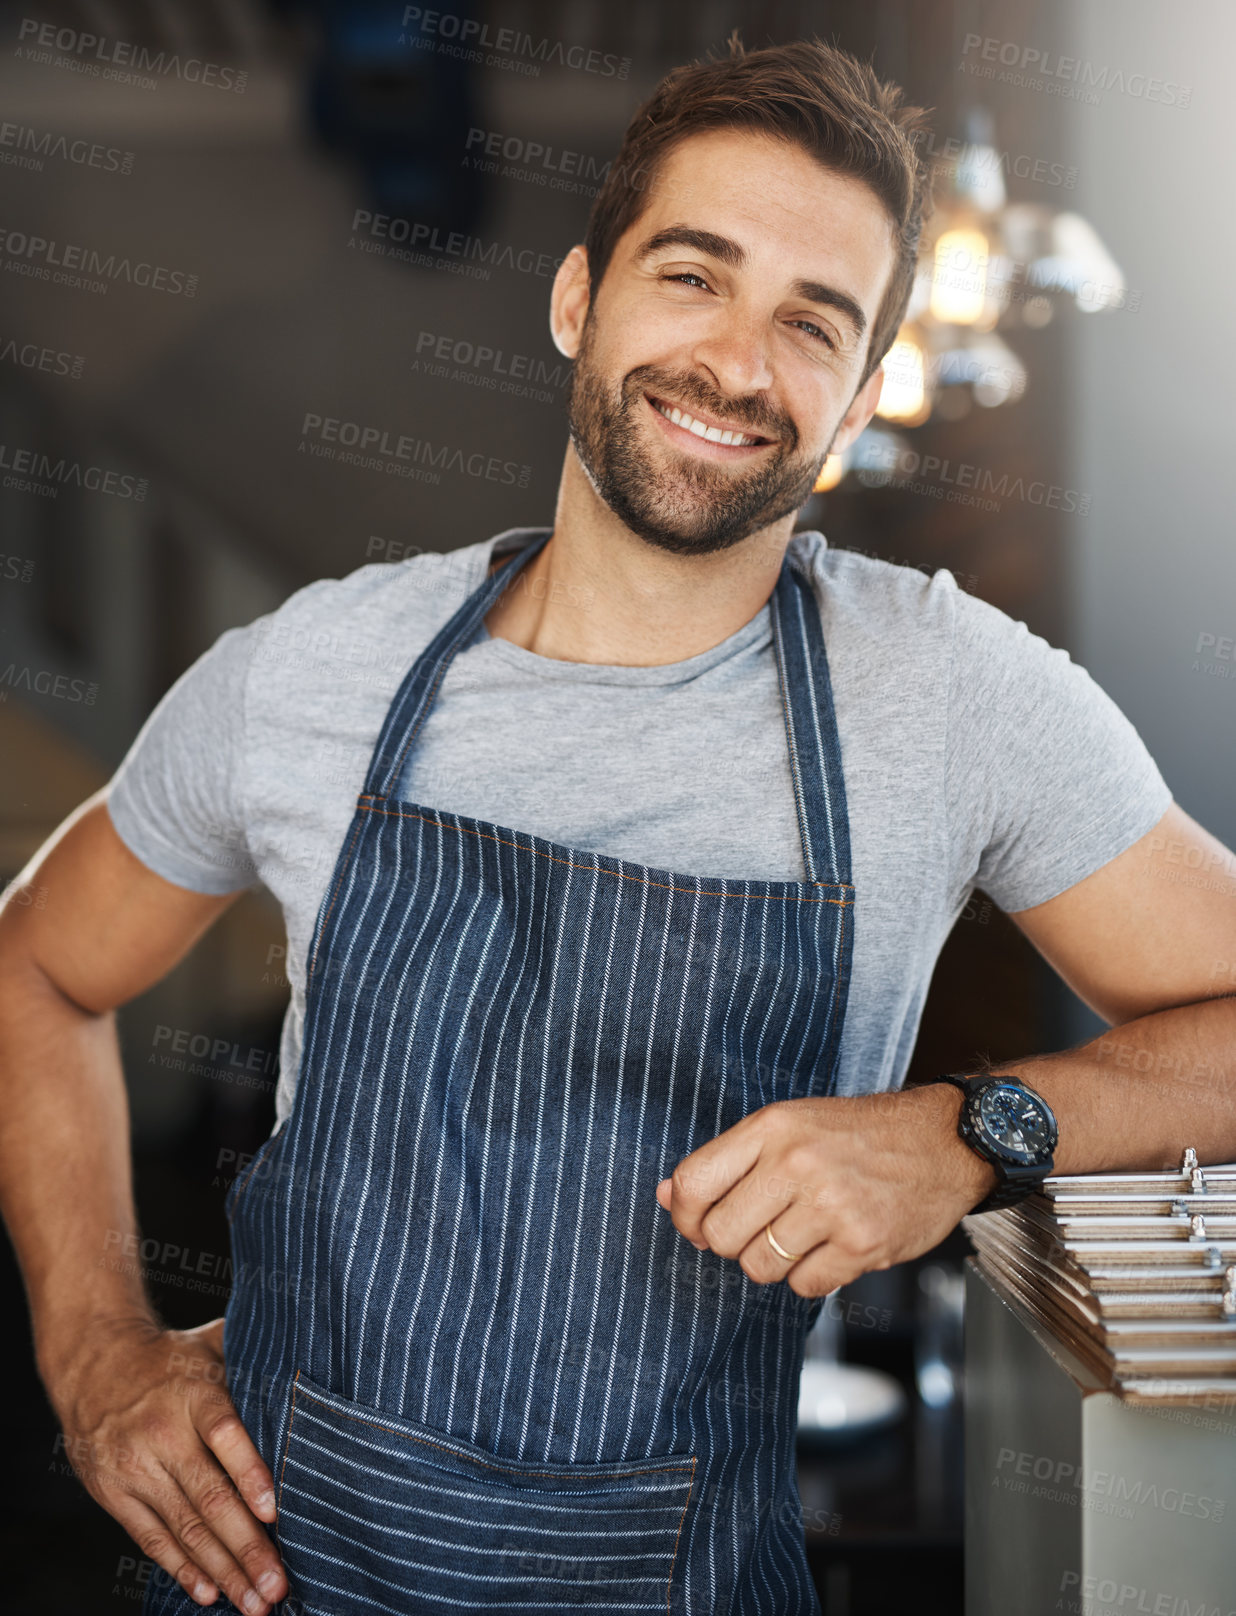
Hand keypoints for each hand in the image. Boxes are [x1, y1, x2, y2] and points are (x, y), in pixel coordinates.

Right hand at [42, 1314, 287, 1611]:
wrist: (94, 1365)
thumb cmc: (171, 1359)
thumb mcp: (212, 1343)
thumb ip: (255, 1356)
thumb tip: (313, 1351)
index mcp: (195, 1396)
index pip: (226, 1434)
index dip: (250, 1474)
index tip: (275, 1512)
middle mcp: (164, 1435)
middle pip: (209, 1498)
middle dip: (247, 1547)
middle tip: (277, 1584)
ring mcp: (136, 1469)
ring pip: (184, 1528)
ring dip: (222, 1570)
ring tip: (253, 1601)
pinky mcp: (114, 1495)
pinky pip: (151, 1538)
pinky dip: (181, 1568)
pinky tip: (208, 1591)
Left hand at [654, 1086, 996, 1295]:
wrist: (944, 1141)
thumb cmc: (859, 1134)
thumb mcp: (789, 1124)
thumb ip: (730, 1160)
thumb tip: (669, 1197)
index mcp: (772, 1127)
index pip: (693, 1183)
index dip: (684, 1216)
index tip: (696, 1224)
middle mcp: (797, 1162)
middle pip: (720, 1234)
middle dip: (732, 1243)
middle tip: (760, 1229)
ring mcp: (831, 1205)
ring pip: (758, 1267)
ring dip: (773, 1262)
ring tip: (801, 1235)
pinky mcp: (862, 1244)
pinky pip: (804, 1285)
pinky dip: (812, 1276)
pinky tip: (832, 1247)